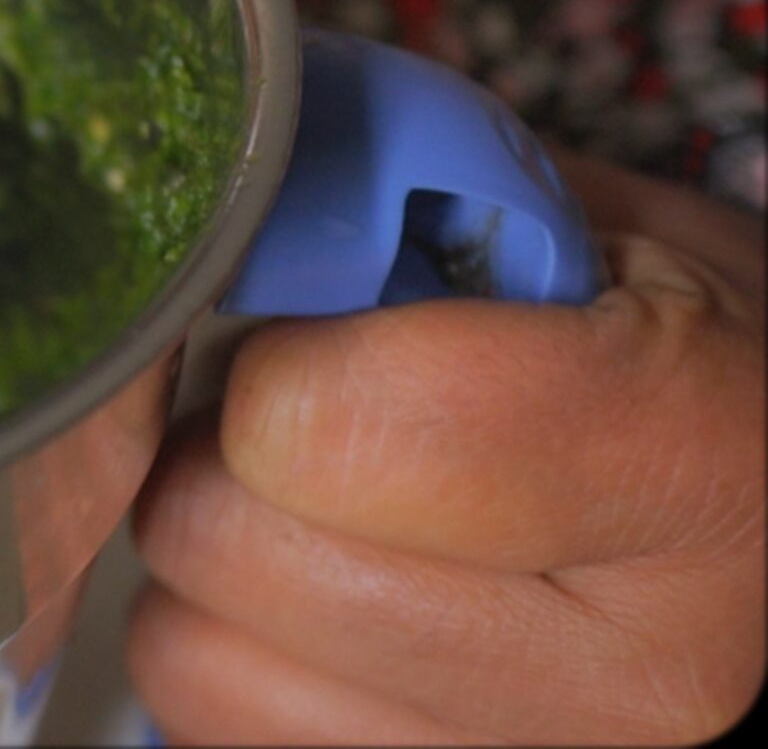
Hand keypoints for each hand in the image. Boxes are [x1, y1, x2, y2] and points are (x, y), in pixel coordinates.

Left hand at [129, 151, 764, 743]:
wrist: (765, 516)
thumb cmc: (688, 360)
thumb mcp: (598, 232)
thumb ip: (402, 200)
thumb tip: (206, 203)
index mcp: (692, 467)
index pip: (320, 425)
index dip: (277, 356)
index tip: (317, 333)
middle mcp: (635, 679)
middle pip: (227, 541)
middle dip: (226, 450)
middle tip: (314, 414)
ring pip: (186, 650)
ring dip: (216, 563)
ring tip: (329, 510)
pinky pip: (203, 720)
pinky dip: (234, 650)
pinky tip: (331, 599)